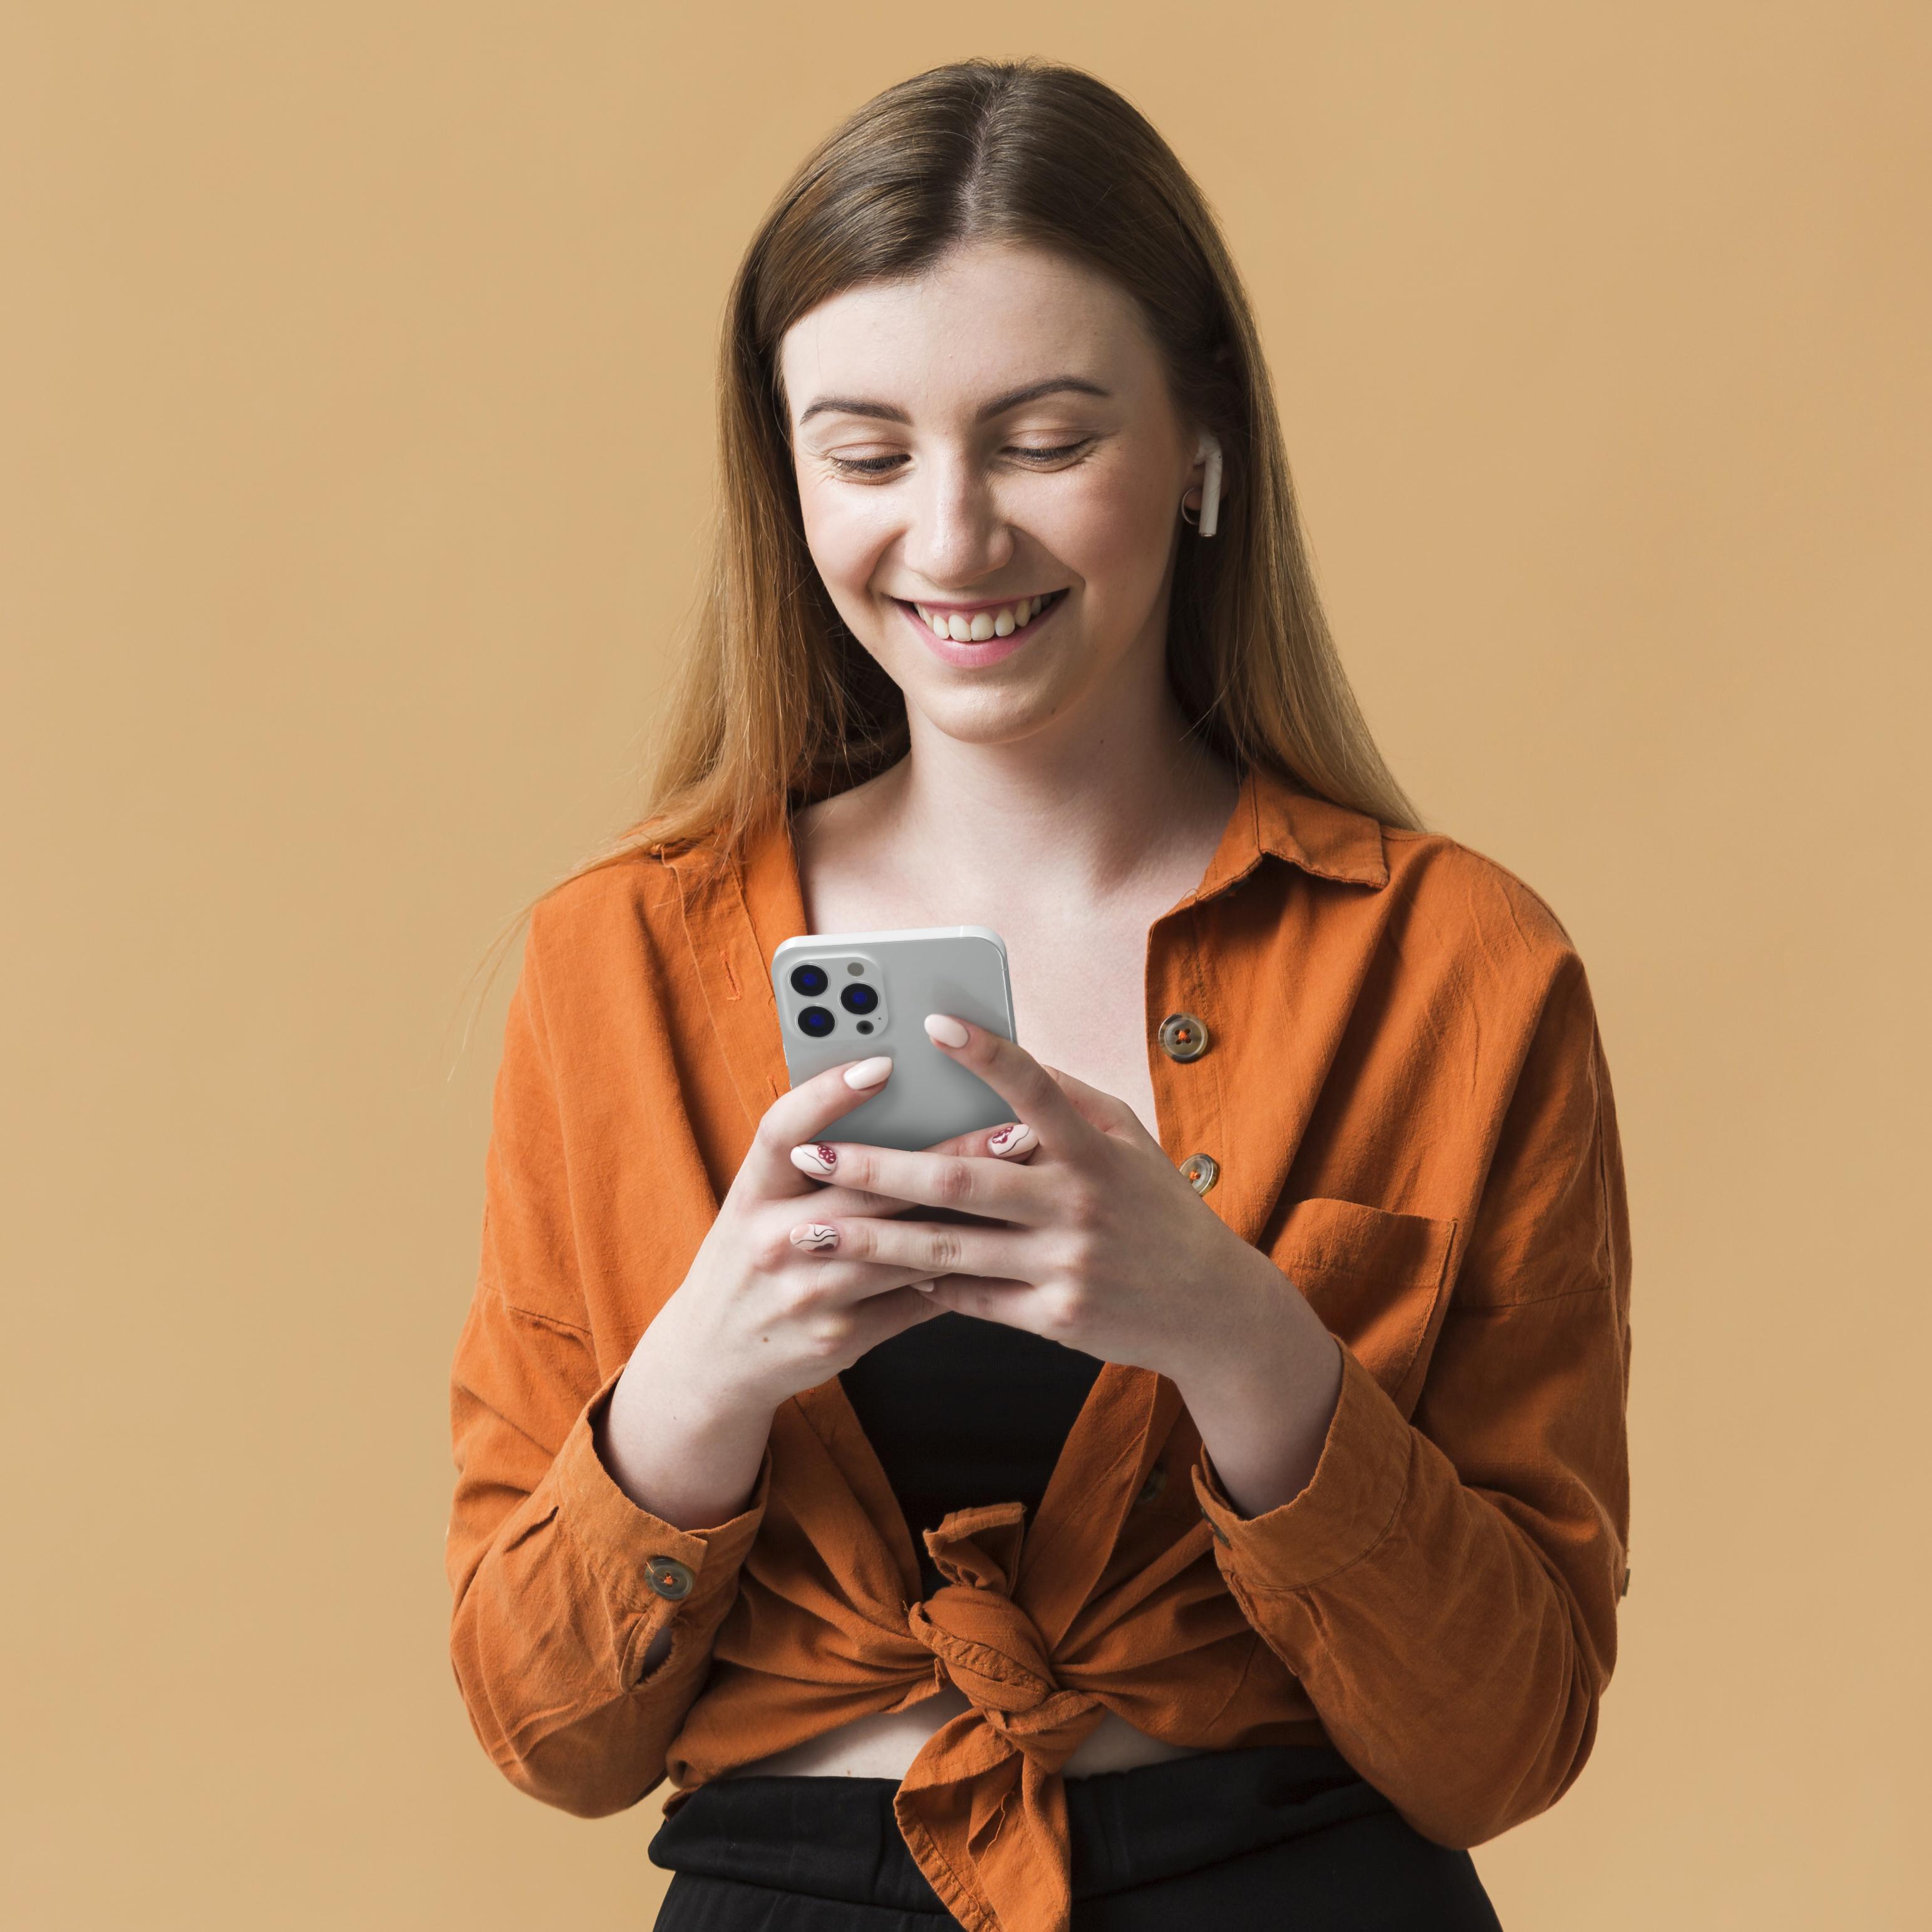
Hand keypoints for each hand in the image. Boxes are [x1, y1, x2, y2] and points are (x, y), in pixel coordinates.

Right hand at [599, 1048, 1039, 1529]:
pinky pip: (916, 1299)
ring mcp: (809, 1294)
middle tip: (1015, 1128)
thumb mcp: (756, 1204)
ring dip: (972, 1215)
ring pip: (906, 1245)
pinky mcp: (842, 1337)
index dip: (831, 1092)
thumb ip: (805, 1161)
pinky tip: (1003, 1245)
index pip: (783, 1129)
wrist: (713, 1361)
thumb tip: (890, 1095)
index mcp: (750, 1194)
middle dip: (951, 1156)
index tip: (886, 1062)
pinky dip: (959, 1271)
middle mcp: (773, 1240)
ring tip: (1029, 1185)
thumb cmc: (750, 1258)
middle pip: (871, 1187)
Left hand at [780, 1012, 1289, 1390]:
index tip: (930, 1023)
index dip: (985, 1053)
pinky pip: (972, 1298)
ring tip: (810, 1230)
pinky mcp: (1055, 1318)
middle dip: (877, 1167)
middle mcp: (1079, 1203)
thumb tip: (1007, 1056)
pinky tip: (875, 1271)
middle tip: (812, 1155)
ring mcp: (1065, 1265)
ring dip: (872, 1239)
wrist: (1211, 1309)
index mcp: (1095, 1149)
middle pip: (960, 1181)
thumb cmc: (1157, 1208)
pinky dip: (923, 1284)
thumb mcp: (1129, 1140)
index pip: (1035, 1088)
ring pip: (949, 1250)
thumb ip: (1068, 1098)